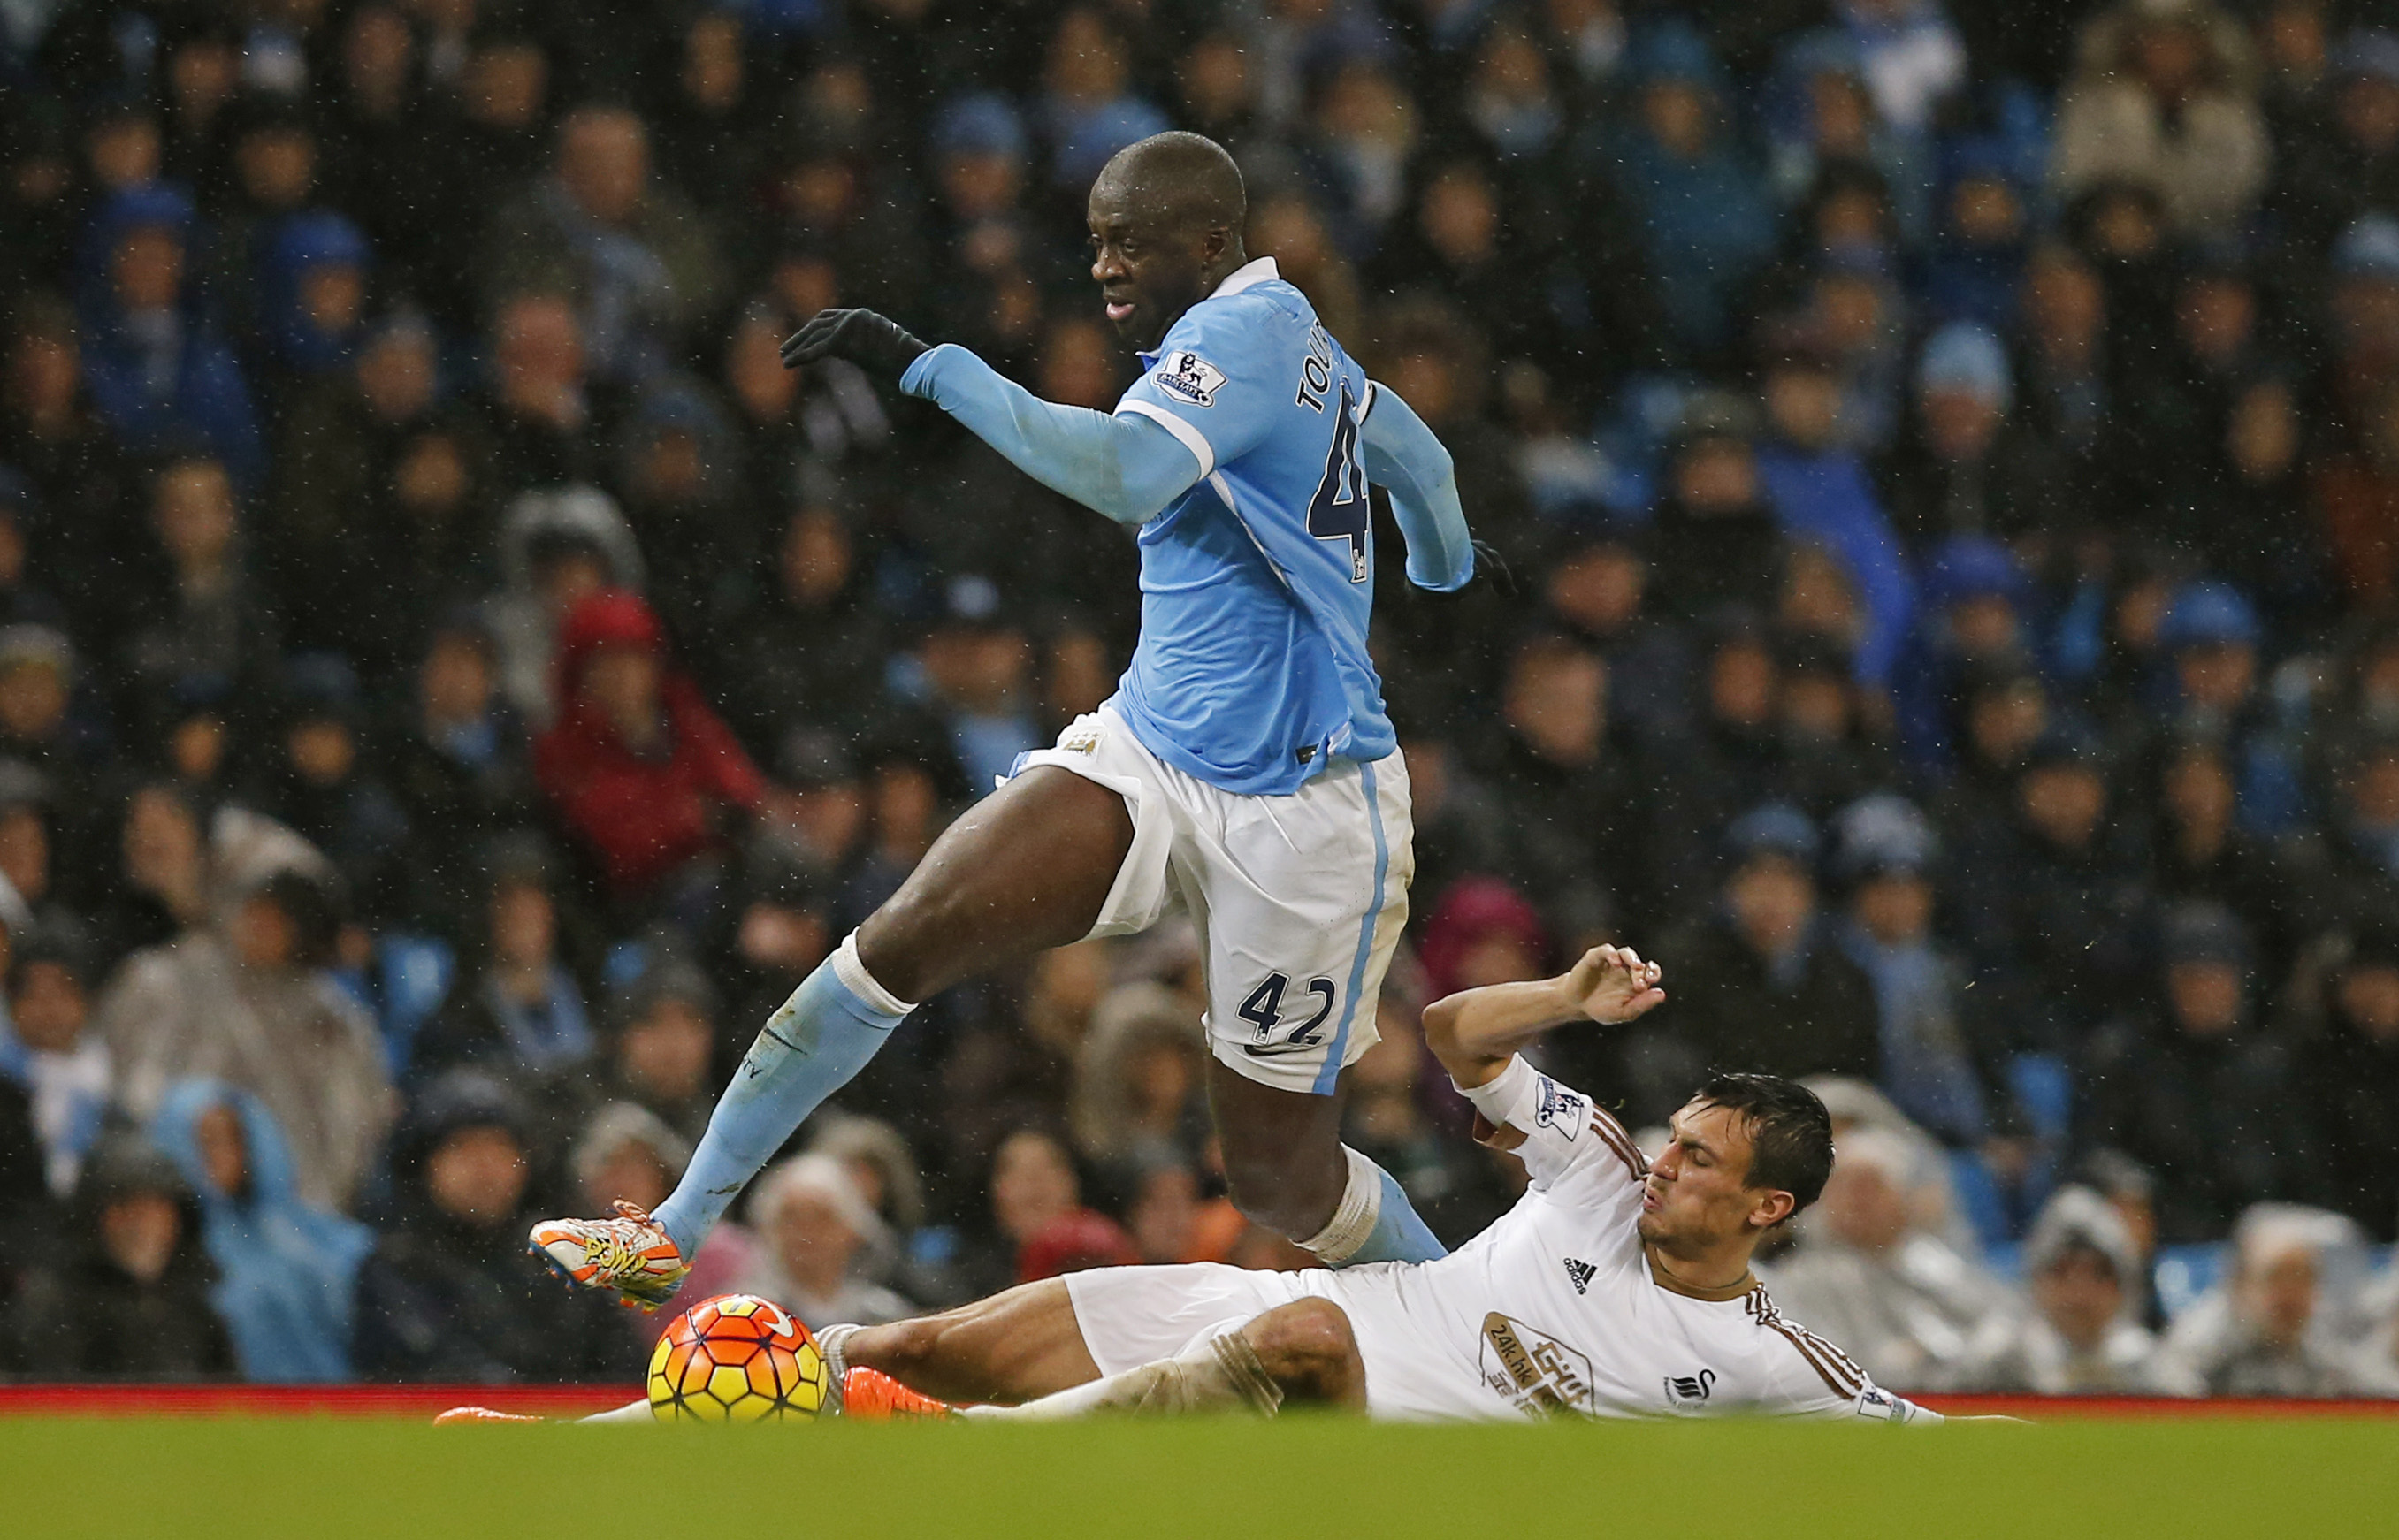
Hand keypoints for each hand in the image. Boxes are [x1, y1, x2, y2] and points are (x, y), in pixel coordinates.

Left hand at [780, 307, 928, 381]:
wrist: (917, 364)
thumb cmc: (910, 364)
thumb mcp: (888, 349)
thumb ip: (870, 346)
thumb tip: (866, 357)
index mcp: (864, 316)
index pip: (832, 317)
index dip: (815, 328)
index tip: (805, 338)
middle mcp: (855, 316)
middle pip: (820, 322)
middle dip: (802, 335)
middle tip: (786, 348)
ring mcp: (850, 326)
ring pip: (815, 335)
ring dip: (797, 346)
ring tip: (784, 357)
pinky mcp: (845, 341)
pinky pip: (817, 349)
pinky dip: (801, 355)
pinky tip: (789, 363)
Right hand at [1561, 945, 1664, 1024]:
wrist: (1575, 1005)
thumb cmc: (1602, 1009)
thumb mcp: (1623, 1012)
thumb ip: (1642, 1004)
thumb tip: (1662, 994)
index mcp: (1635, 981)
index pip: (1651, 972)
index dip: (1654, 972)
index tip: (1653, 980)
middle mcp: (1625, 969)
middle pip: (1639, 963)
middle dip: (1642, 972)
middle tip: (1639, 985)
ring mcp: (1611, 961)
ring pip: (1626, 952)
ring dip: (1632, 959)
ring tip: (1635, 968)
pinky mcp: (1596, 957)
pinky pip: (1606, 950)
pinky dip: (1612, 954)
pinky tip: (1615, 962)